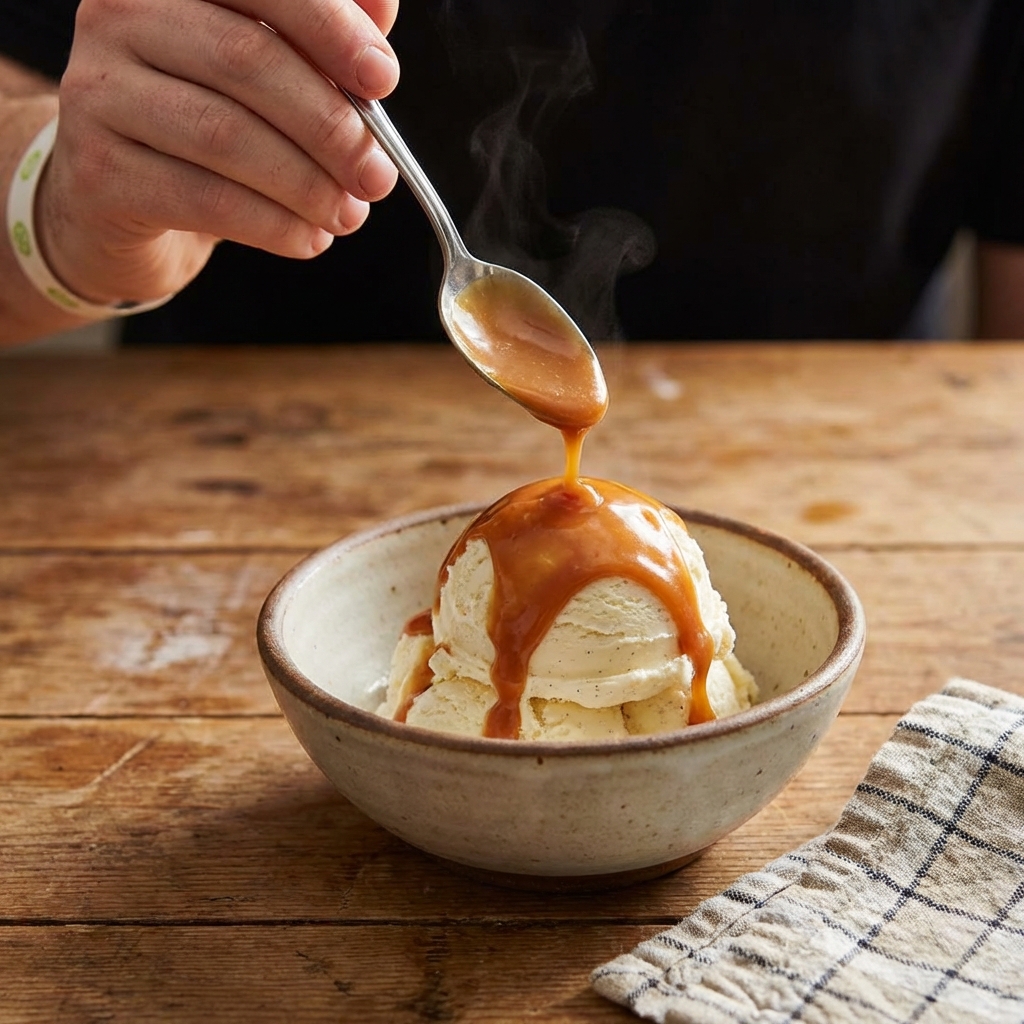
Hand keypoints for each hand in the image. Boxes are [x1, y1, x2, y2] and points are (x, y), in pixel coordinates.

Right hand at [36, 0, 399, 305]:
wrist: (121, 199)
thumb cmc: (204, 122)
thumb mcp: (264, 70)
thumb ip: (317, 36)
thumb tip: (382, 8)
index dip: (329, 26)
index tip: (383, 79)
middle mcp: (120, 17)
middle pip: (246, 60)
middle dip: (330, 125)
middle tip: (377, 175)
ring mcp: (100, 93)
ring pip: (226, 135)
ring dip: (306, 184)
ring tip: (348, 214)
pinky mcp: (100, 171)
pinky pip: (205, 199)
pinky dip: (272, 224)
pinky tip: (307, 238)